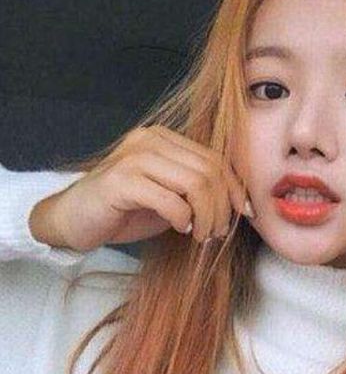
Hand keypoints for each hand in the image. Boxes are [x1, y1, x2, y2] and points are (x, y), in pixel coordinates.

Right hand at [29, 125, 254, 250]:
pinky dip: (183, 218)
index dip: (235, 187)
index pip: (215, 159)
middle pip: (210, 171)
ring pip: (196, 183)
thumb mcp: (170, 194)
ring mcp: (134, 158)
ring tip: (202, 234)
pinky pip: (170, 200)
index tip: (243, 212)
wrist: (73, 220)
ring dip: (206, 215)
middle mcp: (150, 140)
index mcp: (164, 139)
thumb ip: (197, 188)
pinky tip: (180, 229)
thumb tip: (237, 203)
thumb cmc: (125, 209)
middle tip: (217, 231)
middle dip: (222, 206)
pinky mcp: (121, 181)